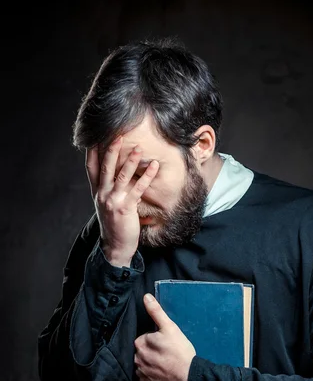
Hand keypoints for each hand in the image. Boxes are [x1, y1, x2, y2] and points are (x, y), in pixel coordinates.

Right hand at [85, 137, 159, 264]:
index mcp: (97, 192)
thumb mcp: (106, 204)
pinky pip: (138, 188)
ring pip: (121, 176)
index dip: (92, 151)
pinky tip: (154, 166)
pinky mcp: (126, 208)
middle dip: (112, 149)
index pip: (91, 167)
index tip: (94, 136)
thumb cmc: (114, 224)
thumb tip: (115, 172)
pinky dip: (147, 176)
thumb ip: (108, 188)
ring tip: (139, 148)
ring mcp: (113, 200)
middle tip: (118, 134)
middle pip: (106, 167)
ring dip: (130, 160)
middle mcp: (102, 194)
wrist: (115, 246)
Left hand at [134, 294, 195, 380]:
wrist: (189, 378)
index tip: (166, 344)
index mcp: (140, 344)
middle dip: (152, 352)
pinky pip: (146, 380)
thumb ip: (156, 312)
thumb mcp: (170, 328)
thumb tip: (146, 297)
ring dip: (152, 365)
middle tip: (167, 355)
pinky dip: (152, 378)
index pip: (145, 339)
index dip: (156, 340)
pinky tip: (163, 376)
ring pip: (144, 366)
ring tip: (167, 366)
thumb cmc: (180, 351)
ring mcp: (141, 374)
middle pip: (143, 353)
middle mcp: (137, 359)